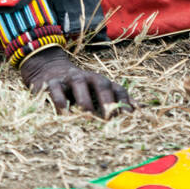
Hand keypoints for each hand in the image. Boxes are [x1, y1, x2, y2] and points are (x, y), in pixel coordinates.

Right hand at [19, 45, 134, 117]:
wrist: (48, 70)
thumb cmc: (78, 88)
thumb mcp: (96, 92)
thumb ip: (116, 100)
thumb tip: (141, 111)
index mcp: (100, 81)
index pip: (117, 88)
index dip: (124, 101)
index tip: (129, 118)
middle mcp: (87, 77)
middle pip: (101, 83)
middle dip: (107, 100)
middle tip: (111, 118)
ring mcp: (69, 78)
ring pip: (79, 84)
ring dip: (84, 99)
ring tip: (88, 115)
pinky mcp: (51, 83)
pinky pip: (55, 90)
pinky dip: (60, 101)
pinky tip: (63, 114)